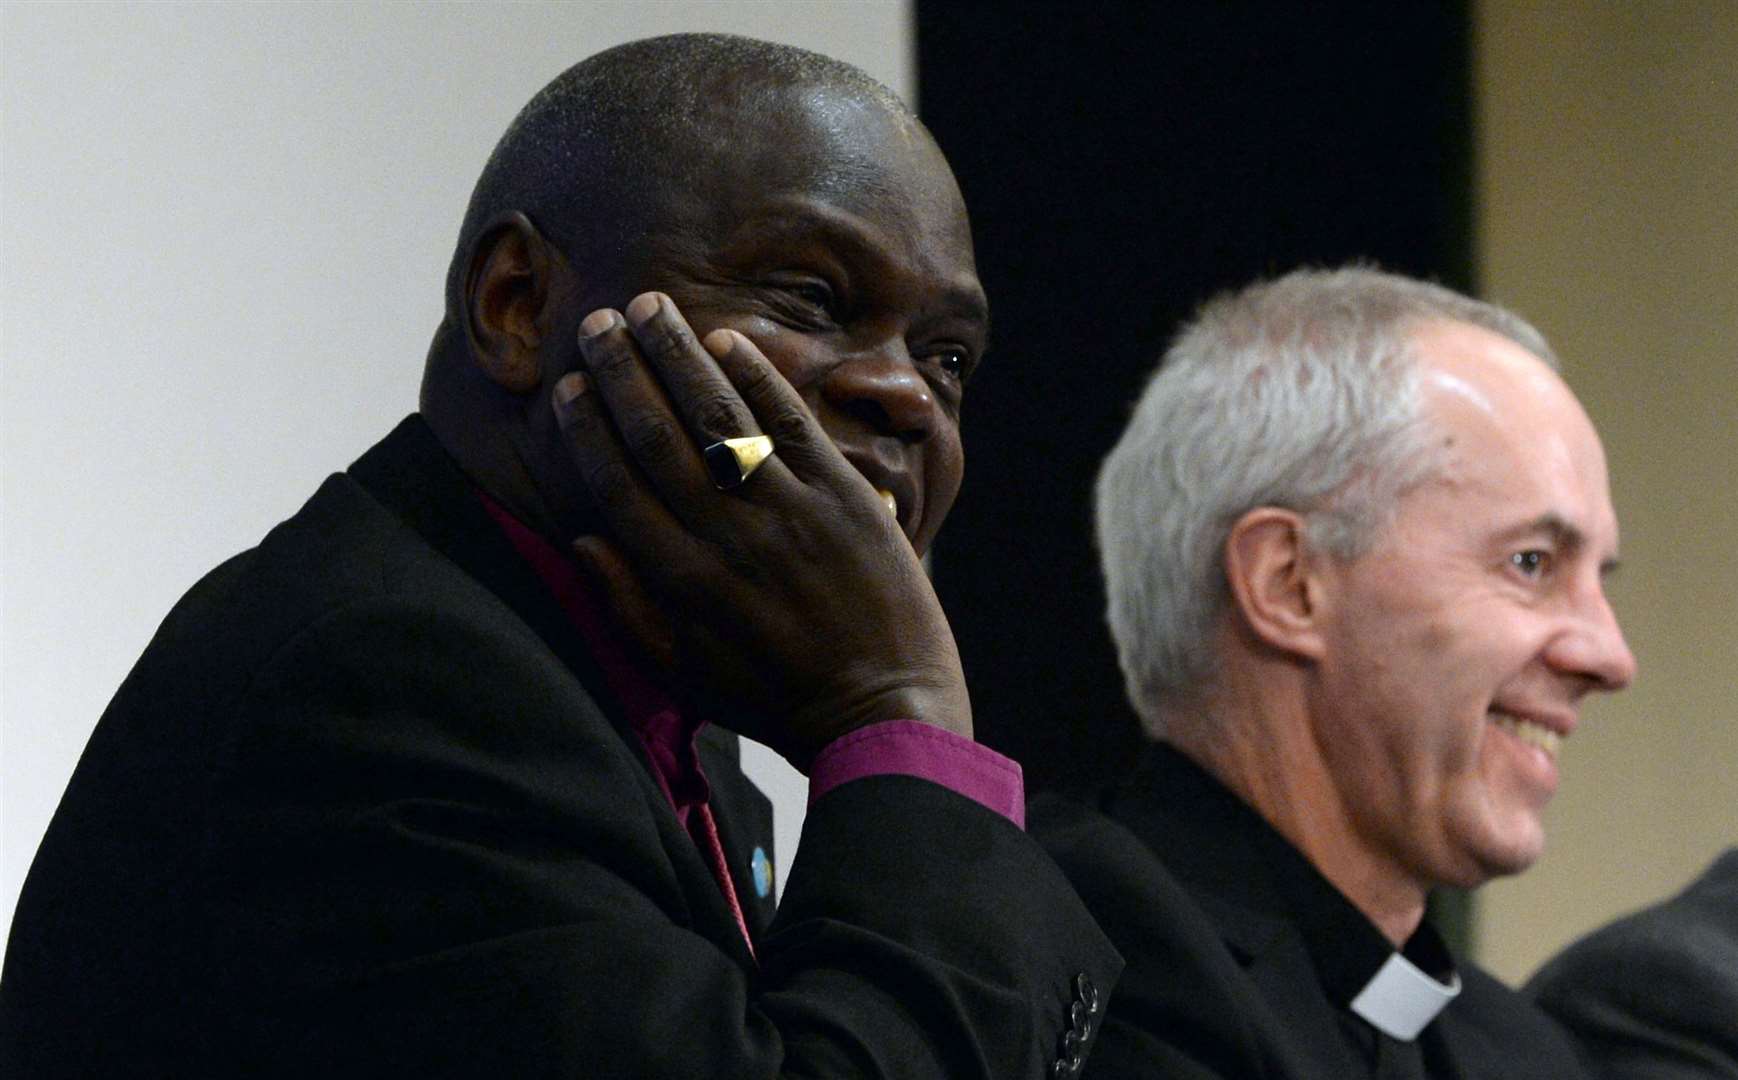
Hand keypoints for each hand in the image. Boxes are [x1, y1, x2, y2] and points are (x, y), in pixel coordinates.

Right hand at [552, 292, 971, 770]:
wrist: (882, 713)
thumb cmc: (777, 699)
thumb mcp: (684, 672)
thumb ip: (628, 606)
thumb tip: (584, 539)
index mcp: (680, 581)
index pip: (618, 485)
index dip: (588, 430)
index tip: (567, 387)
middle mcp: (725, 538)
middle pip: (658, 437)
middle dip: (622, 374)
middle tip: (598, 323)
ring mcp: (786, 513)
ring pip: (717, 418)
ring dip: (678, 357)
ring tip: (648, 307)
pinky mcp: (842, 498)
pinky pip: (790, 424)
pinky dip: (757, 378)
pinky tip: (727, 341)